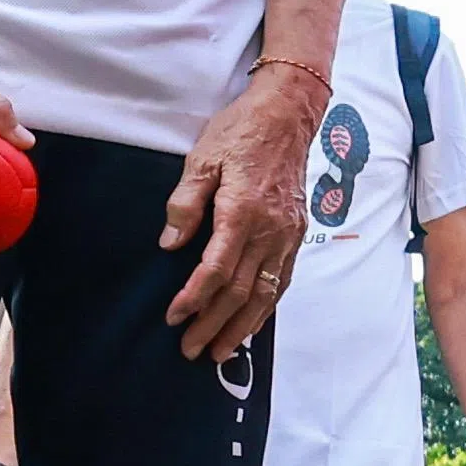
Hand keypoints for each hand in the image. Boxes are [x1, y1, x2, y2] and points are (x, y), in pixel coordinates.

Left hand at [159, 53, 314, 354]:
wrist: (288, 113)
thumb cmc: (241, 131)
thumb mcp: (202, 159)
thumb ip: (185, 203)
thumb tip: (170, 244)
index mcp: (242, 211)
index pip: (216, 269)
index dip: (194, 298)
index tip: (174, 317)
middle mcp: (269, 230)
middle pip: (240, 291)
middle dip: (213, 324)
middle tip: (190, 350)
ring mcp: (286, 235)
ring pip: (265, 293)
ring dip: (241, 327)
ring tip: (220, 352)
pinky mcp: (295, 234)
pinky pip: (282, 281)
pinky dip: (266, 308)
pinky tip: (251, 324)